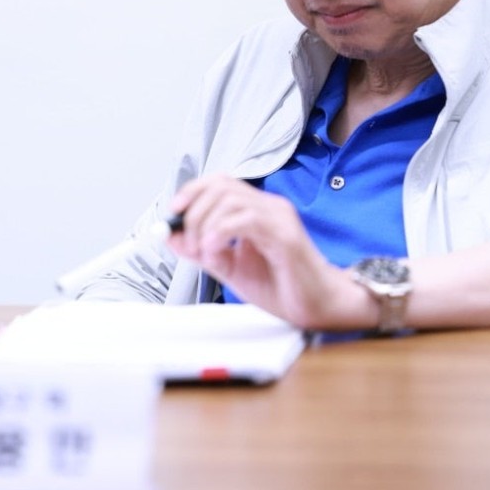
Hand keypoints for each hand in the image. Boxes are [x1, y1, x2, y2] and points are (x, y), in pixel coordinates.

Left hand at [168, 175, 375, 330]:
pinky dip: (222, 232)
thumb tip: (172, 237)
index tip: (173, 214)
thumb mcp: (230, 268)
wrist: (317, 306)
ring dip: (206, 224)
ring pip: (230, 199)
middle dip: (194, 211)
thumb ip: (202, 251)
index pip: (219, 182)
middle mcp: (269, 207)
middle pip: (221, 185)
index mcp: (257, 210)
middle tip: (190, 242)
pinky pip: (246, 220)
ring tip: (205, 251)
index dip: (191, 192)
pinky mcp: (285, 235)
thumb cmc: (283, 286)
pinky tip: (218, 251)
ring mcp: (279, 217)